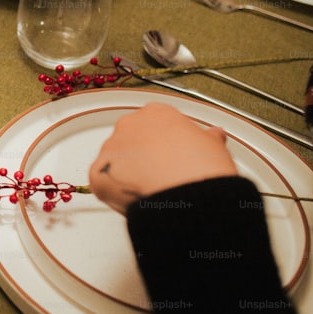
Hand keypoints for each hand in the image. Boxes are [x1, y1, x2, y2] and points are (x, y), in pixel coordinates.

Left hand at [88, 102, 237, 212]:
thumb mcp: (214, 146)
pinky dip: (115, 192)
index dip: (164, 144)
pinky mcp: (97, 173)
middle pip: (131, 141)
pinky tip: (135, 199)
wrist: (187, 194)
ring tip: (151, 191)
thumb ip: (208, 137)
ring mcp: (111, 148)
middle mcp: (129, 125)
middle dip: (143, 158)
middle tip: (161, 176)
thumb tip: (214, 135)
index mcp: (156, 113)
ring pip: (115, 161)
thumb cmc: (202, 169)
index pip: (154, 124)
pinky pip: (103, 182)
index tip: (172, 157)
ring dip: (128, 174)